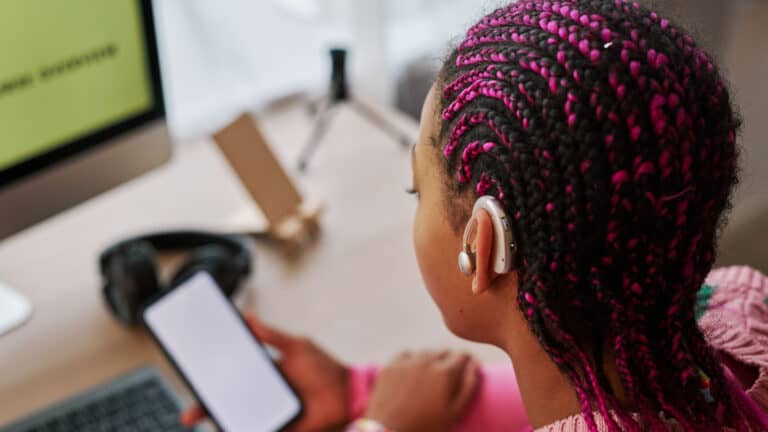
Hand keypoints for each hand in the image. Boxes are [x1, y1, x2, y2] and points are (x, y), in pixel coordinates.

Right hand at [180, 313, 349, 431]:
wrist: (347, 395)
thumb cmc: (324, 369)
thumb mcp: (296, 347)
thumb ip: (271, 336)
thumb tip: (248, 317)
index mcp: (264, 372)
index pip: (230, 375)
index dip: (211, 378)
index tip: (192, 376)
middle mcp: (263, 394)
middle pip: (228, 402)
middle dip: (206, 408)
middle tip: (189, 414)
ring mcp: (269, 413)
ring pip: (238, 419)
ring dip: (222, 421)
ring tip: (202, 424)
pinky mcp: (279, 427)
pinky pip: (256, 429)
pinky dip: (242, 430)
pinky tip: (229, 429)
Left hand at [364, 351, 479, 431]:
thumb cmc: (427, 427)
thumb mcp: (455, 412)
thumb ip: (469, 386)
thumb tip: (475, 363)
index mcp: (445, 373)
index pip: (463, 355)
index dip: (467, 362)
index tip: (465, 370)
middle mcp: (426, 362)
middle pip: (444, 352)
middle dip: (449, 361)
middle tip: (447, 379)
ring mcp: (406, 363)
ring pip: (426, 352)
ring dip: (432, 360)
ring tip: (430, 378)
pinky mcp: (390, 366)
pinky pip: (406, 354)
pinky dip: (412, 360)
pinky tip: (413, 373)